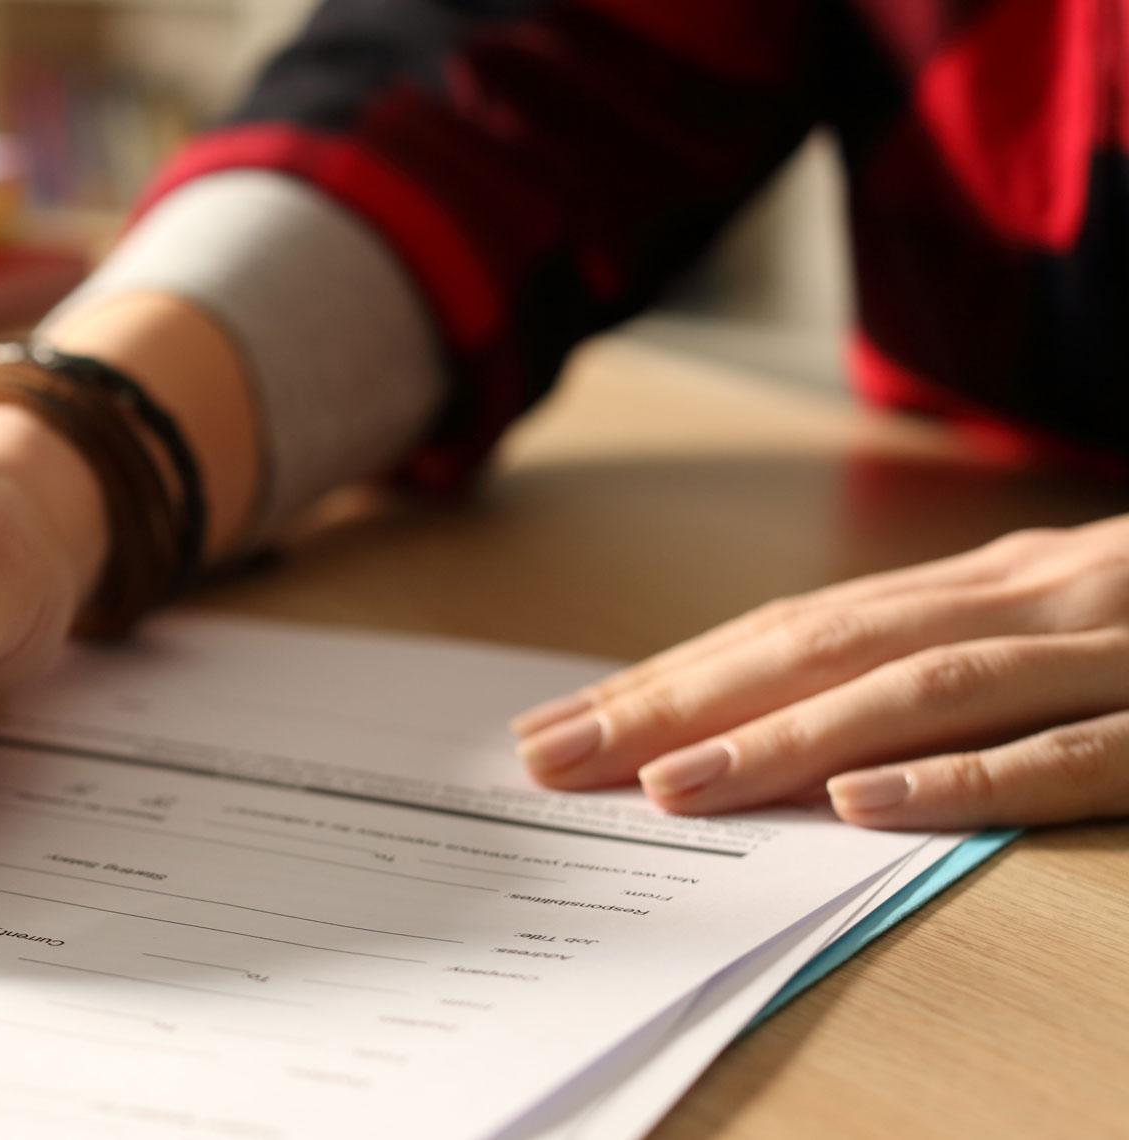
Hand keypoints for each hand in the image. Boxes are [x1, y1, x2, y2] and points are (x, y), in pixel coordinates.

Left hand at [511, 516, 1128, 828]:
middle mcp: (1037, 598)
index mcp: (997, 580)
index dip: (669, 673)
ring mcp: (1117, 653)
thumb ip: (951, 648)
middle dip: (676, 703)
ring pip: (921, 693)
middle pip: (822, 649)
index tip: (554, 724)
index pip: (796, 628)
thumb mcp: (1066, 615)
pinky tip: (867, 803)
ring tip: (670, 784)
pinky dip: (965, 778)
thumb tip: (804, 718)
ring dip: (784, 739)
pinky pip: (1071, 754)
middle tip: (550, 758)